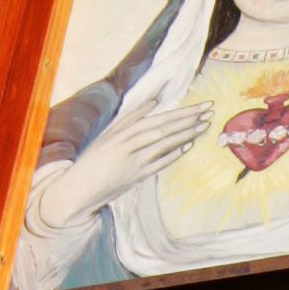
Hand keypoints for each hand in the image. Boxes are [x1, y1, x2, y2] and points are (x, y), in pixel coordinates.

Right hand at [35, 97, 209, 227]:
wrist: (79, 187)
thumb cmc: (94, 160)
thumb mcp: (110, 134)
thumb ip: (131, 118)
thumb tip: (154, 102)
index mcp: (122, 131)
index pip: (158, 118)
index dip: (180, 112)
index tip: (199, 106)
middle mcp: (128, 143)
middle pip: (163, 127)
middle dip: (188, 118)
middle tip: (209, 110)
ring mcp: (133, 160)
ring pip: (163, 142)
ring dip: (185, 133)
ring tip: (204, 125)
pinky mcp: (135, 176)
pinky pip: (158, 163)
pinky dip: (173, 153)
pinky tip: (188, 145)